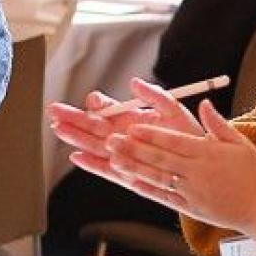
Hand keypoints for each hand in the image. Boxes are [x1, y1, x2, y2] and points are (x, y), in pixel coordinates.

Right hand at [48, 78, 203, 179]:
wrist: (201, 163)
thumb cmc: (188, 135)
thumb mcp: (174, 109)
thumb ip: (155, 95)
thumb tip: (134, 82)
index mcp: (134, 117)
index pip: (110, 108)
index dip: (98, 104)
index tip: (93, 99)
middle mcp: (125, 135)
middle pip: (95, 126)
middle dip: (74, 118)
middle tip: (54, 111)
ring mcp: (125, 153)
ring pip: (95, 144)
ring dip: (76, 137)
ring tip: (58, 129)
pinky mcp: (128, 172)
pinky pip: (106, 168)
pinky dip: (91, 164)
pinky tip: (76, 157)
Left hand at [105, 98, 255, 232]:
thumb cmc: (252, 173)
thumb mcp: (240, 143)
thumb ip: (218, 124)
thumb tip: (204, 103)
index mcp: (208, 153)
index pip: (175, 142)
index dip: (152, 135)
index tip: (133, 127)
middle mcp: (197, 172)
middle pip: (161, 159)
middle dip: (134, 149)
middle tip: (111, 141)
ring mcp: (191, 191)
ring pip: (158, 177)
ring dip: (134, 167)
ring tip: (113, 159)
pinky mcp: (189, 207)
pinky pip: (164, 197)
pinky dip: (147, 189)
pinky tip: (131, 182)